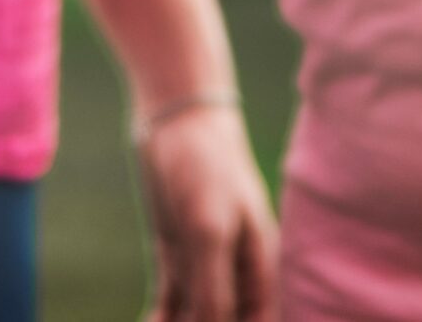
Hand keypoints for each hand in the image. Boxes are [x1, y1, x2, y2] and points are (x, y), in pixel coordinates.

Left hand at [137, 103, 277, 321]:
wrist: (177, 120)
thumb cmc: (206, 166)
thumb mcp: (210, 226)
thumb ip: (214, 285)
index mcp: (260, 276)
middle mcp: (237, 279)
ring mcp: (207, 269)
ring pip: (196, 320)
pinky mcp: (179, 258)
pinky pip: (173, 303)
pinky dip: (161, 320)